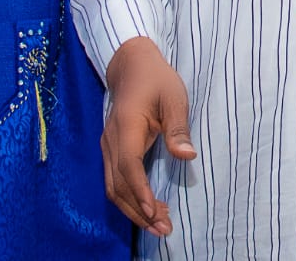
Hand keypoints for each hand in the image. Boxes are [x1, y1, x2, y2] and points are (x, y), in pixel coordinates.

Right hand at [102, 37, 195, 236]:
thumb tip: (187, 156)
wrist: (131, 65)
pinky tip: (148, 207)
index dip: (140, 191)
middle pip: (117, 185)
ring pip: (113, 187)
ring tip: (158, 225)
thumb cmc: (156, 79)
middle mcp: (111, 140)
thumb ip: (178, 128)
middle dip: (138, 211)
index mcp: (126, 126)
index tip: (154, 212)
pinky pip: (115, 180)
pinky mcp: (111, 150)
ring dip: (133, 209)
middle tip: (163, 229)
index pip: (129, 166)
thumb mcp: (174, 97)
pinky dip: (130, 198)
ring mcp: (108, 146)